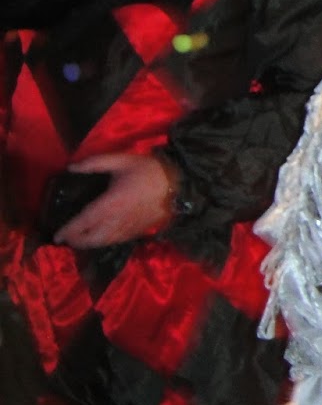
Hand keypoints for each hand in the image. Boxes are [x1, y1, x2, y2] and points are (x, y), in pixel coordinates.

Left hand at [55, 153, 176, 248]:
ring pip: (104, 242)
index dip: (69, 230)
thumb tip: (72, 168)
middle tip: (67, 239)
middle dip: (77, 241)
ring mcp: (129, 228)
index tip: (57, 235)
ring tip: (81, 241)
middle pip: (92, 238)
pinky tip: (102, 238)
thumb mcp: (122, 160)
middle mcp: (117, 221)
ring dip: (90, 244)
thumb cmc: (150, 170)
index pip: (83, 222)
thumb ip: (95, 163)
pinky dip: (105, 242)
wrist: (181, 183)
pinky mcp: (139, 230)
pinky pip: (117, 241)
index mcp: (110, 204)